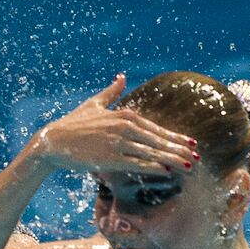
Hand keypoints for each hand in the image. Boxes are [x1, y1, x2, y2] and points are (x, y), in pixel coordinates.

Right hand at [28, 74, 197, 174]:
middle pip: (158, 140)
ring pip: (151, 152)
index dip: (174, 137)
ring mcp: (117, 143)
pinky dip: (153, 166)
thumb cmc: (73, 124)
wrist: (52, 141)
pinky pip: (136, 163)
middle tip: (197, 158)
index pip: (155, 128)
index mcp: (123, 114)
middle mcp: (124, 126)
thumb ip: (111, 92)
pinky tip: (167, 172)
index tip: (190, 143)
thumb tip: (122, 77)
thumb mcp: (94, 104)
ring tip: (189, 167)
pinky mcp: (110, 158)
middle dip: (179, 149)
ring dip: (172, 160)